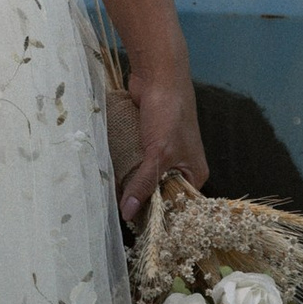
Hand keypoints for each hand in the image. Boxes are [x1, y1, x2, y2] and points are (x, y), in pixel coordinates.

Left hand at [116, 53, 206, 229]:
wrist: (158, 74)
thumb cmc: (168, 113)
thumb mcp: (158, 153)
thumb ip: (144, 183)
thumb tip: (129, 214)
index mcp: (193, 174)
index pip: (177, 206)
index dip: (157, 216)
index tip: (135, 229)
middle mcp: (180, 167)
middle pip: (158, 193)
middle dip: (139, 199)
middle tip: (116, 215)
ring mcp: (163, 154)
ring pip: (143, 177)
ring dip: (128, 183)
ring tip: (108, 199)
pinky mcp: (147, 142)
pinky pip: (134, 161)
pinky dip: (123, 166)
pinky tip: (109, 177)